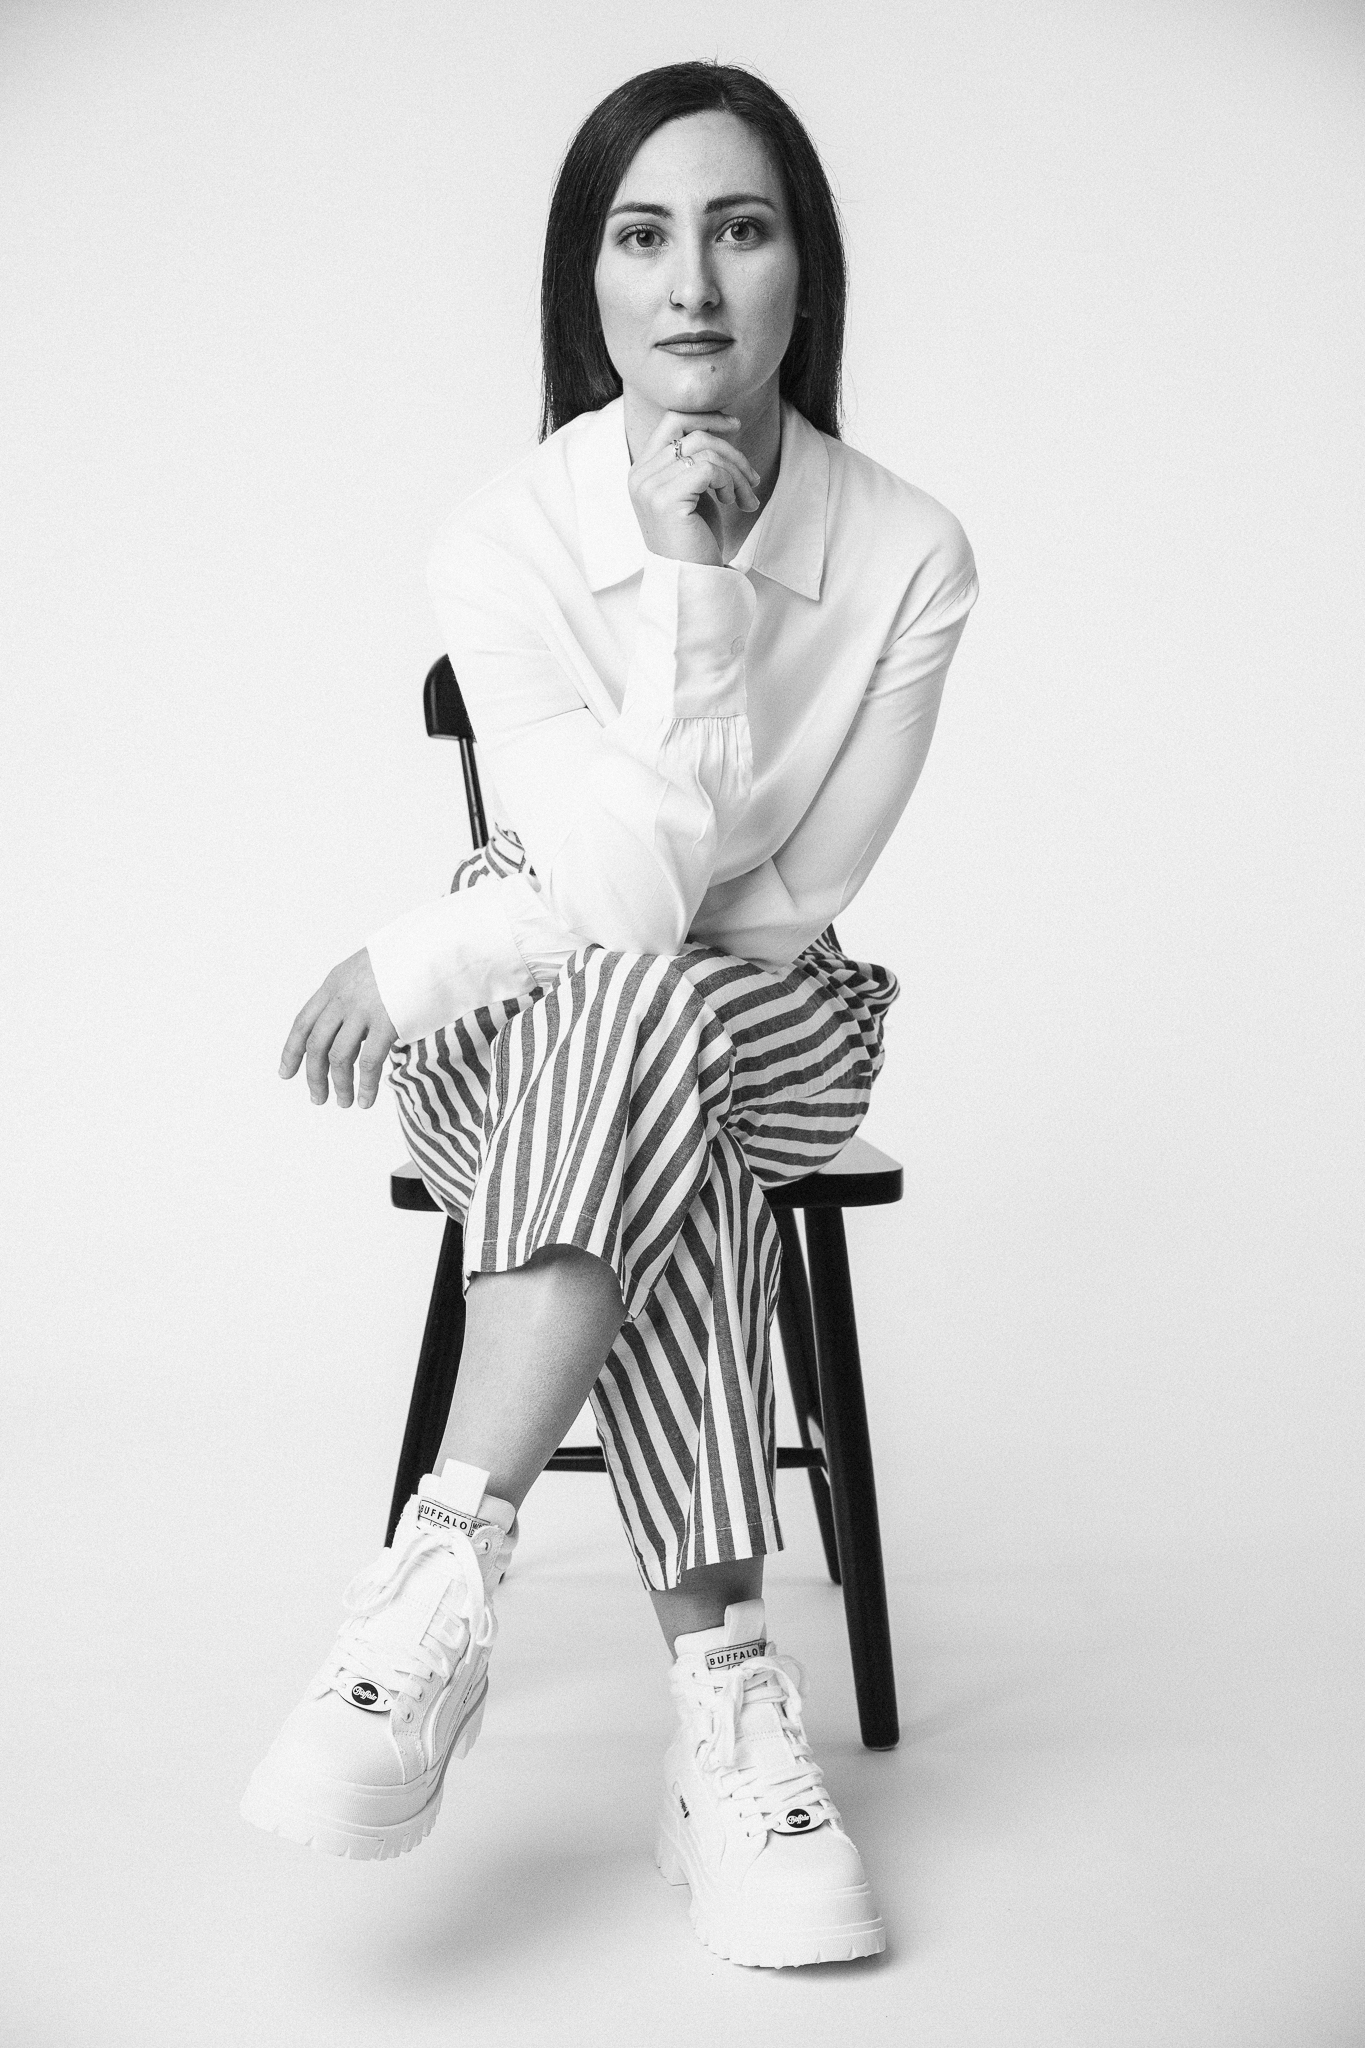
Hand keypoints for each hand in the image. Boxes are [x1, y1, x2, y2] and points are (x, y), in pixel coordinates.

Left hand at [279, 947, 396, 1108]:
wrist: (432, 944)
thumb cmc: (407, 957)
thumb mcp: (367, 968)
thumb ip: (354, 994)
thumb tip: (353, 1028)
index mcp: (334, 983)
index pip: (303, 1022)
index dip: (291, 1051)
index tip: (286, 1073)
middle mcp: (342, 997)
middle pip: (315, 1044)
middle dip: (313, 1076)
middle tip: (317, 1098)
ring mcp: (363, 1010)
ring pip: (338, 1057)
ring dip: (339, 1085)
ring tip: (344, 1102)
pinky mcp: (387, 1022)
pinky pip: (368, 1062)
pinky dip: (364, 1085)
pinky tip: (366, 1100)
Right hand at [628, 411, 760, 565]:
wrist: (692, 581)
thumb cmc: (696, 540)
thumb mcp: (695, 491)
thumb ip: (697, 460)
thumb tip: (724, 424)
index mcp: (642, 470)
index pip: (672, 420)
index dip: (706, 417)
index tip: (735, 426)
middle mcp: (639, 475)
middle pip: (693, 434)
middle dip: (730, 451)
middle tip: (751, 478)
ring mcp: (649, 487)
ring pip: (705, 450)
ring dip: (735, 472)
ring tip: (744, 498)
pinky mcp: (665, 499)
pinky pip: (708, 468)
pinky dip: (729, 481)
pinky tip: (732, 503)